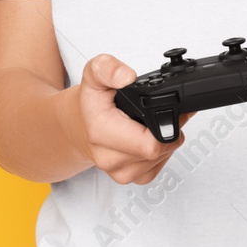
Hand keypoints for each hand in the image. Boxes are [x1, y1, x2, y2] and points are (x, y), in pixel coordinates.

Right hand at [67, 54, 195, 184]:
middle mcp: (109, 158)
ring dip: (165, 141)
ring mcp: (120, 172)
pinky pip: (157, 168)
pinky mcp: (129, 178)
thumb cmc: (89, 103)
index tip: (167, 108)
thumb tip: (127, 77)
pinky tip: (150, 137)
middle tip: (163, 111)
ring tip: (152, 122)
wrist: (77, 126)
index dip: (167, 125)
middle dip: (169, 130)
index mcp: (102, 133)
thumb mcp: (94, 73)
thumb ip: (108, 68)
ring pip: (161, 159)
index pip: (150, 144)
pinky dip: (161, 153)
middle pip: (160, 151)